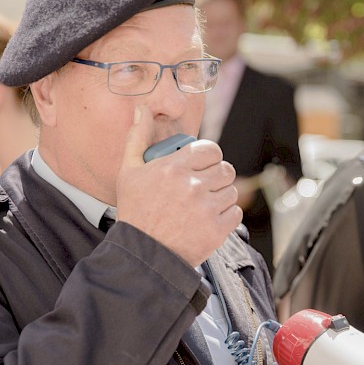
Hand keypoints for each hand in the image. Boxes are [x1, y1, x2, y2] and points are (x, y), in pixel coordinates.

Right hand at [115, 106, 241, 266]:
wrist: (142, 255)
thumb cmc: (135, 212)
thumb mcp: (128, 172)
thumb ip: (137, 137)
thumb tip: (142, 110)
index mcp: (174, 167)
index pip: (211, 149)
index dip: (209, 157)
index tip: (202, 166)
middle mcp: (192, 186)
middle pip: (225, 169)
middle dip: (216, 177)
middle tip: (203, 187)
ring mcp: (206, 208)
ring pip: (231, 191)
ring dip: (221, 197)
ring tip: (203, 205)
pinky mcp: (217, 229)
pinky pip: (235, 212)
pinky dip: (226, 216)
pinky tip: (208, 220)